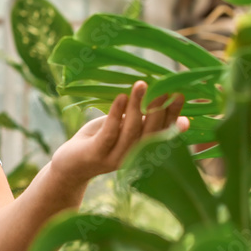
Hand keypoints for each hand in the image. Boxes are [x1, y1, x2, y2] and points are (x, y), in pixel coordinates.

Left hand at [50, 81, 187, 186]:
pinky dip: (116, 113)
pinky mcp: (97, 153)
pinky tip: (121, 97)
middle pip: (150, 133)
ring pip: (131, 130)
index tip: (180, 95)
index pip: (163, 132)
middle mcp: (134, 157)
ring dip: (137, 106)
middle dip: (158, 110)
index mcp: (144, 151)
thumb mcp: (125, 130)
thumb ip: (145, 122)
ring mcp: (115, 156)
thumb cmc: (101, 141)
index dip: (172, 115)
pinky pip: (110, 132)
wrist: (70, 165)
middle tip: (164, 89)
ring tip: (141, 85)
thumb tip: (175, 112)